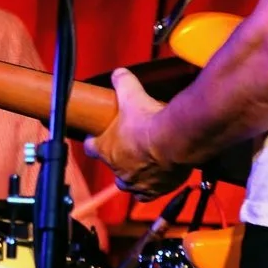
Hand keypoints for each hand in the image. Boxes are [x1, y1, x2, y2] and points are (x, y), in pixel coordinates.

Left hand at [85, 66, 190, 199]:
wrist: (176, 140)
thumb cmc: (150, 120)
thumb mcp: (132, 94)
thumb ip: (123, 82)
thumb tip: (119, 73)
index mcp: (106, 149)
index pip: (91, 148)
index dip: (95, 142)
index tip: (98, 137)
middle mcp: (119, 169)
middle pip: (111, 168)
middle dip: (116, 161)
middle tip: (126, 150)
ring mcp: (137, 181)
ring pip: (128, 185)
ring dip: (132, 177)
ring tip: (140, 167)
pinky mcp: (156, 189)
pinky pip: (149, 194)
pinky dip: (152, 188)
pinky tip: (158, 179)